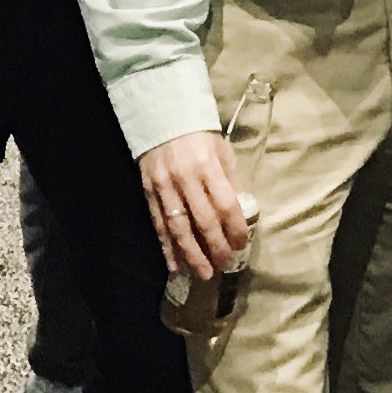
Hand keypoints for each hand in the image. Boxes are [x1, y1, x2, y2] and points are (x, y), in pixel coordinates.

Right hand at [140, 130, 250, 282]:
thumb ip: (231, 181)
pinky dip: (167, 247)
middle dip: (215, 246)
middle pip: (202, 220)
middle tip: (225, 265)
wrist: (161, 119)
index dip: (234, 228)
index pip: (225, 203)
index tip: (242, 244)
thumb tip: (243, 212)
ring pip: (178, 227)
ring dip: (191, 254)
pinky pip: (158, 225)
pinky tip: (175, 264)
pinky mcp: (148, 193)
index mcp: (208, 166)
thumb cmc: (199, 136)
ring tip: (202, 273)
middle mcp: (185, 178)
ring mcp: (164, 187)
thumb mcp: (222, 151)